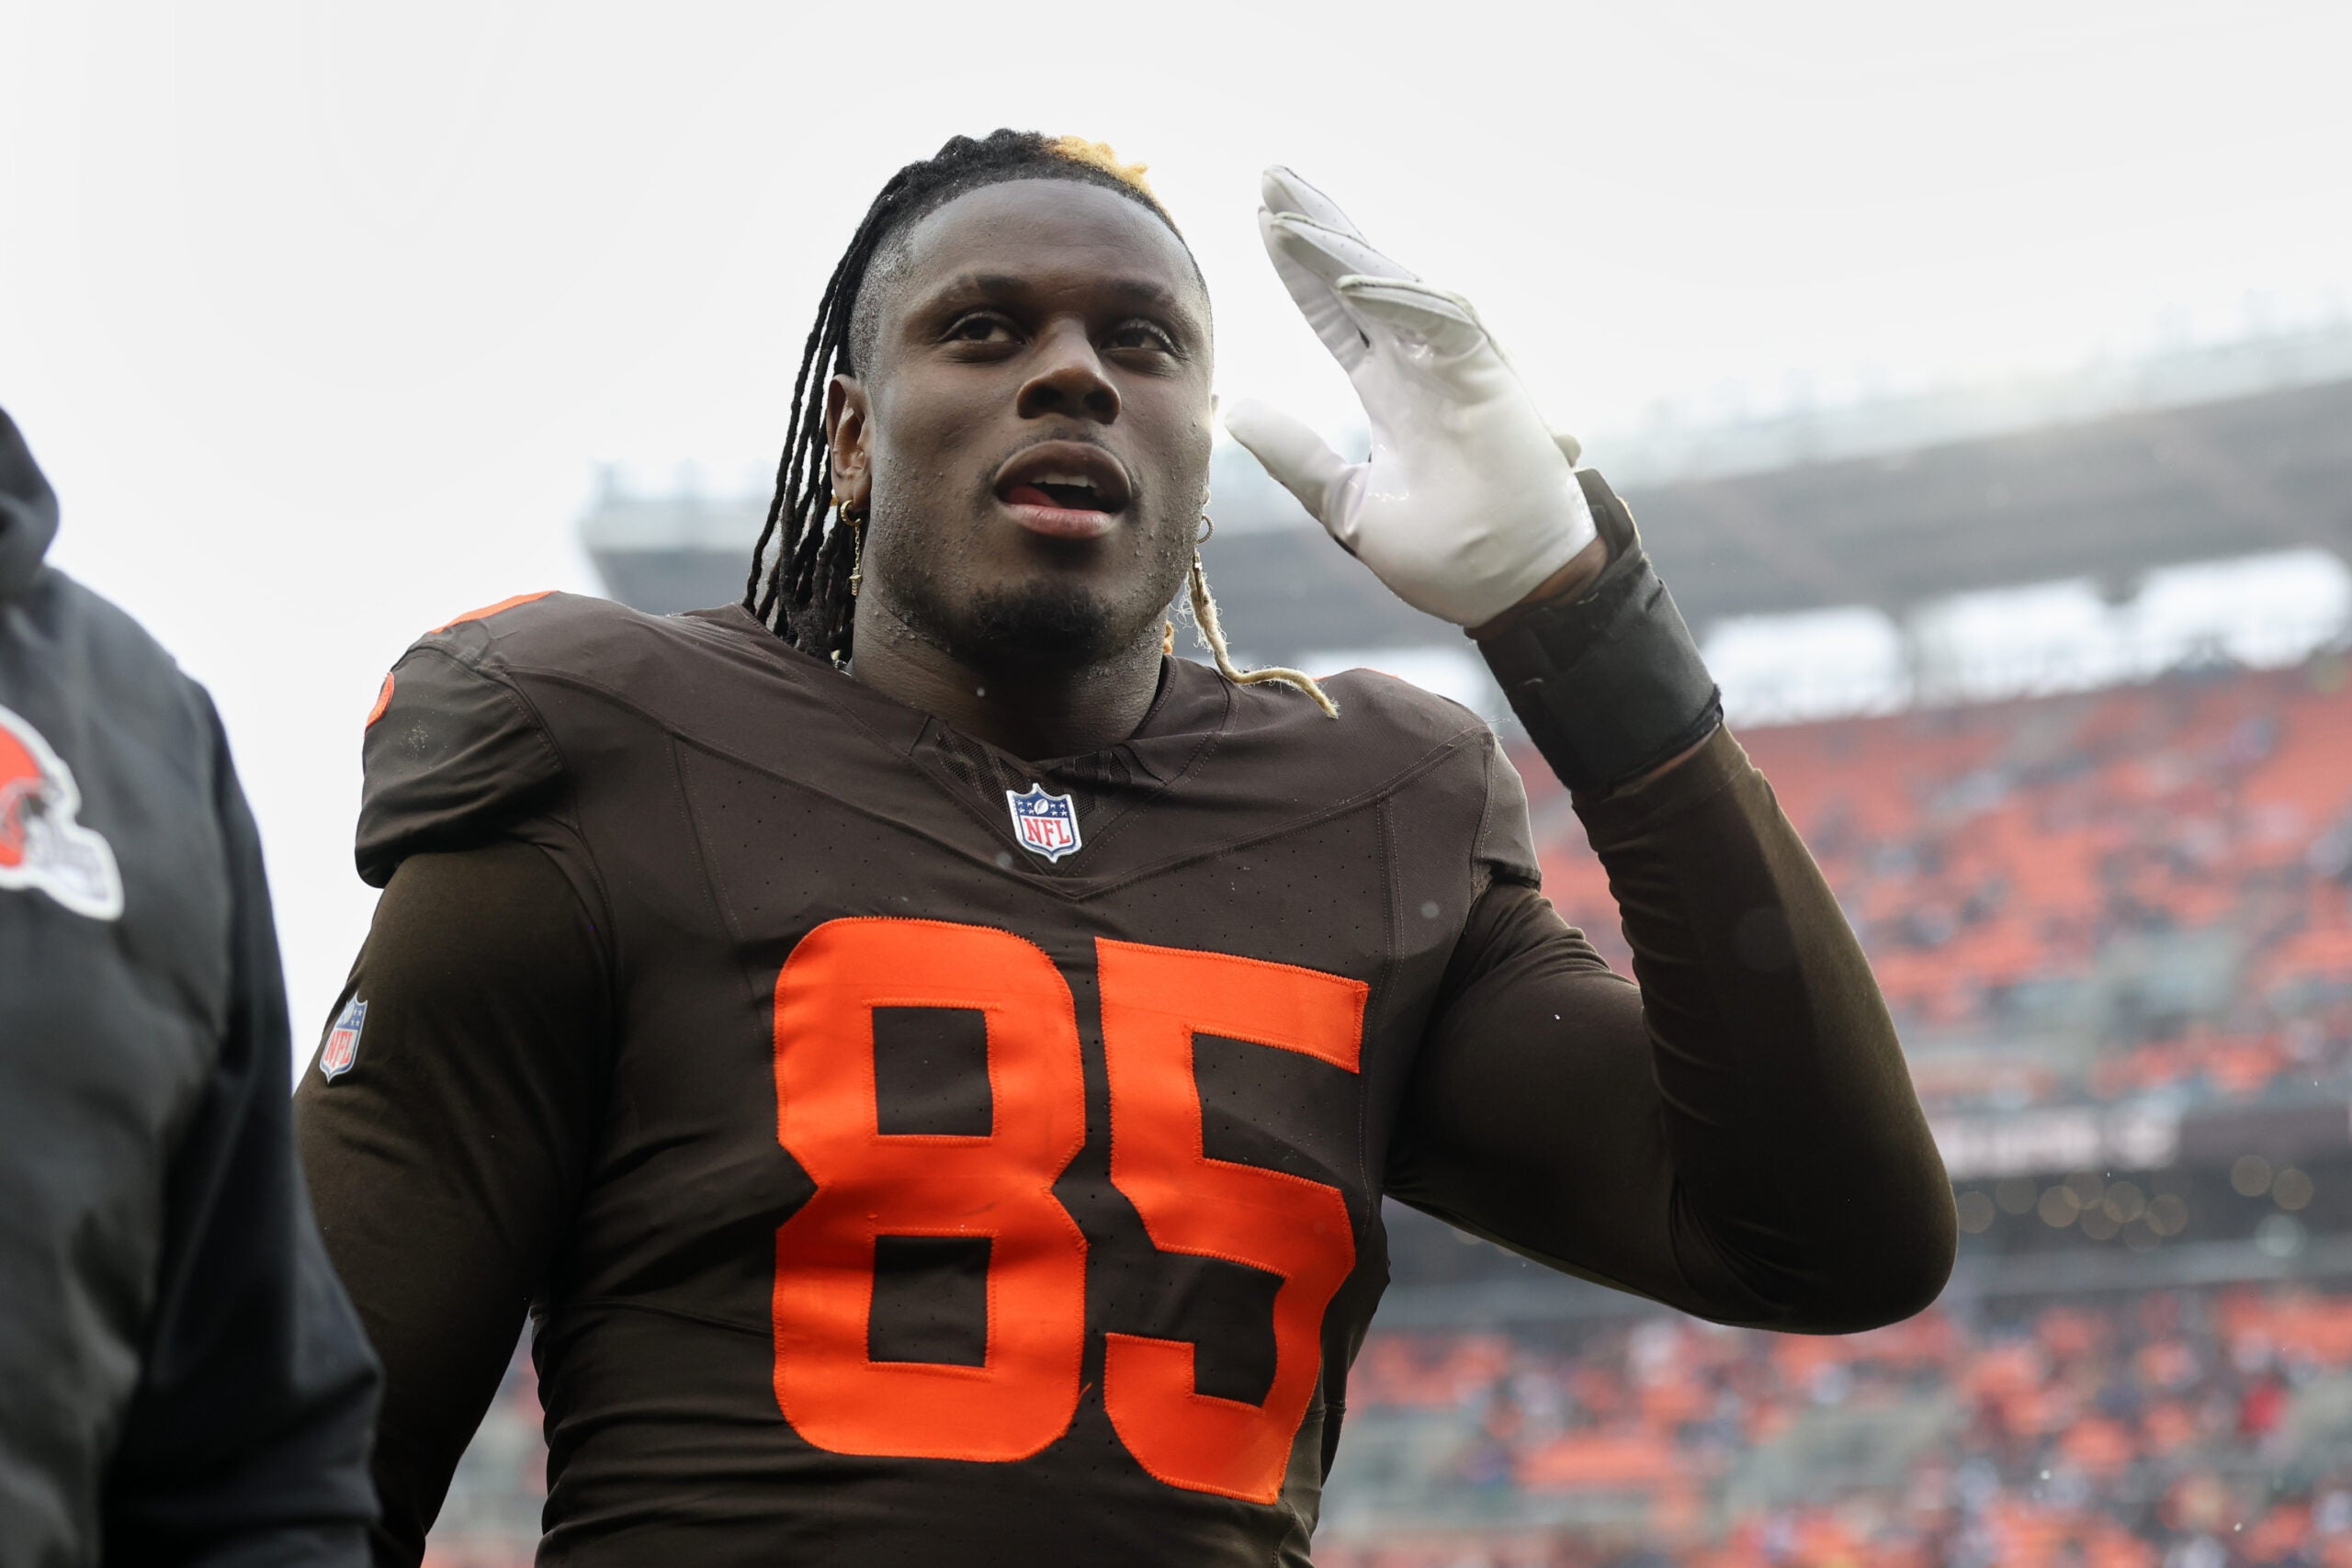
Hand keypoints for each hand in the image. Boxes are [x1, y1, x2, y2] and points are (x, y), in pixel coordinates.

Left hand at [1222, 167, 1597, 628]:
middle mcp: (1421, 363)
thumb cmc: (1447, 554)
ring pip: (1392, 282)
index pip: (1335, 312)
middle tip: (1268, 176)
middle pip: (1360, 273)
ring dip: (1341, 244)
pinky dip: (1395, 296)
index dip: (1298, 269)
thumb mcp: (1345, 501)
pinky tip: (1344, 277)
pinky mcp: (1491, 375)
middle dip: (1316, 224)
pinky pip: (1441, 319)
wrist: (1509, 589)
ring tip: (1286, 209)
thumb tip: (1238, 409)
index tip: (1259, 223)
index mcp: (1391, 388)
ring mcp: (1456, 363)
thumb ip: (1295, 454)